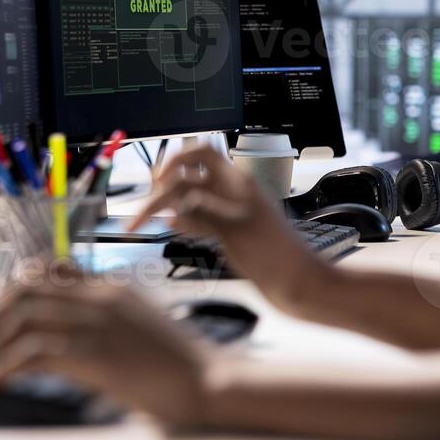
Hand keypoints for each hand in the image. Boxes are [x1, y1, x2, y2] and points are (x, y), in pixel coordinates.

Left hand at [0, 261, 214, 428]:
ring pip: (25, 315)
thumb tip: (66, 334)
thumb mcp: (142, 324)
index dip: (18, 287)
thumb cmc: (179, 361)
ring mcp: (99, 324)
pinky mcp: (96, 355)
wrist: (209, 380)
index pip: (52, 269)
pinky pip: (34, 352)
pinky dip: (7, 366)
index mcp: (114, 287)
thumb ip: (107, 319)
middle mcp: (102, 297)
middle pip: (29, 287)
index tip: (3, 312)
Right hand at [126, 145, 323, 310]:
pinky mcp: (230, 233)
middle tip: (140, 216)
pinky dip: (184, 221)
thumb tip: (175, 201)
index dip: (176, 162)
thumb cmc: (277, 257)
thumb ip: (204, 211)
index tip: (156, 182)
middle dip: (162, 193)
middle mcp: (233, 194)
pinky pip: (200, 219)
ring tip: (144, 223)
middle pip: (189, 179)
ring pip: (191, 200)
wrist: (299, 285)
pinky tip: (172, 227)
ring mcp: (231, 213)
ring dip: (168, 208)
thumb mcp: (236, 229)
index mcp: (238, 183)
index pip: (202, 154)